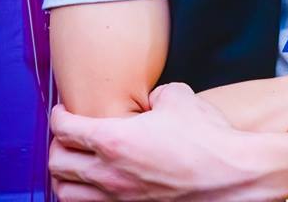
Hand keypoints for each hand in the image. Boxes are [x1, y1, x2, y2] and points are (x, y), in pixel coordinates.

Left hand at [49, 81, 287, 201]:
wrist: (231, 175)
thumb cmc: (205, 136)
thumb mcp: (177, 97)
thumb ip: (152, 96)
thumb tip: (148, 101)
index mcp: (114, 139)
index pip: (65, 128)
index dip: (59, 115)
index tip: (64, 110)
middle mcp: (108, 173)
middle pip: (57, 162)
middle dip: (57, 144)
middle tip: (68, 134)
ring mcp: (118, 200)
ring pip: (66, 194)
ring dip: (65, 176)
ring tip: (75, 163)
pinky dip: (85, 197)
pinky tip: (97, 186)